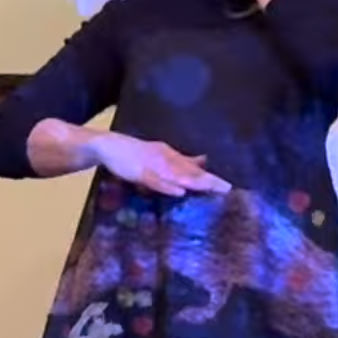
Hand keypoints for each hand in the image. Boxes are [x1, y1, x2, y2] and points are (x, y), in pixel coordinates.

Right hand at [93, 132, 230, 197]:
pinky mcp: (139, 172)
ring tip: (210, 189)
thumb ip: (182, 160)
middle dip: (208, 181)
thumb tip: (204, 161)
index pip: (194, 170)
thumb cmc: (136, 153)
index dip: (211, 178)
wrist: (108, 145)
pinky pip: (155, 181)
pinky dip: (167, 186)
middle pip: (190, 172)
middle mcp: (166, 159)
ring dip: (193, 183)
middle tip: (226, 189)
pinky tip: (180, 192)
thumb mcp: (162, 155)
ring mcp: (153, 165)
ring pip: (176, 176)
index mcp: (172, 156)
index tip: (228, 188)